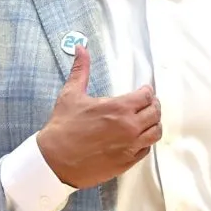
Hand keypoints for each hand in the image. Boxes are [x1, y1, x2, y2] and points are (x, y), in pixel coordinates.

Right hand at [37, 46, 161, 189]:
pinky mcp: (127, 162)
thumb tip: (80, 48)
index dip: (146, 91)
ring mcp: (130, 146)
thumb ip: (81, 70)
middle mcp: (130, 127)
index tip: (144, 91)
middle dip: (153, 106)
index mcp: (119, 108)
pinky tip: (138, 138)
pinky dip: (145, 142)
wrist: (55, 160)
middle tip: (147, 104)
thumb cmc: (62, 127)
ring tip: (147, 121)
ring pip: (155, 133)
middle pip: (155, 113)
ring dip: (153, 124)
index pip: (147, 96)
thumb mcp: (71, 94)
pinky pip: (146, 150)